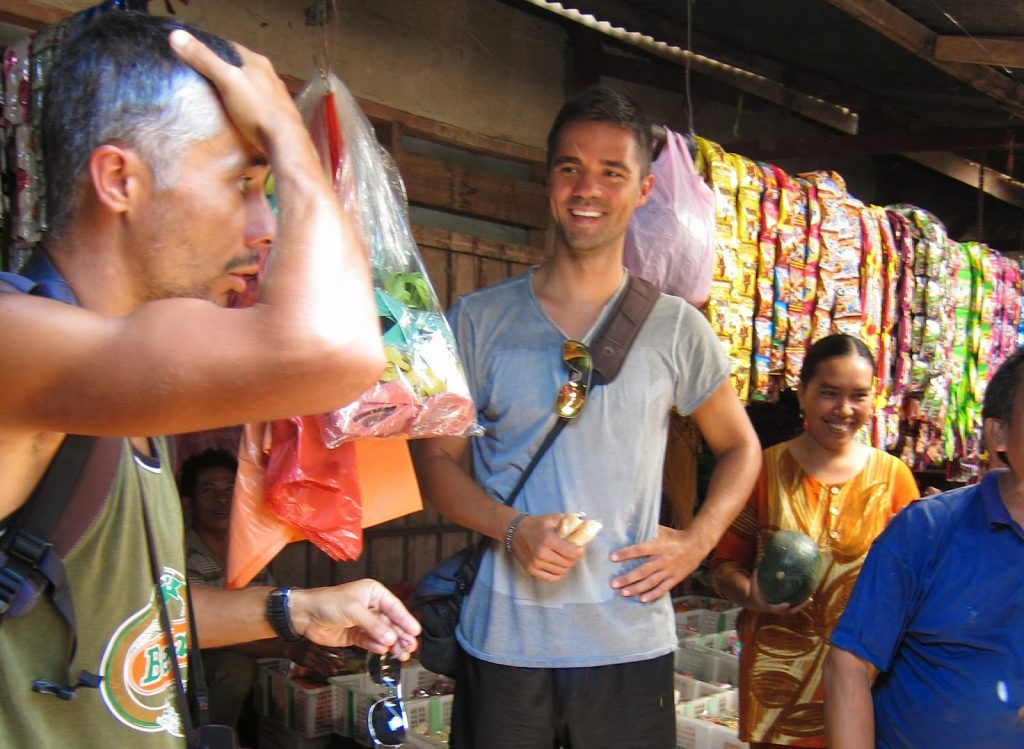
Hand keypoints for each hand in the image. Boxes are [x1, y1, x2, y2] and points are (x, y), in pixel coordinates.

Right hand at [168, 29, 302, 152]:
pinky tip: (237, 114)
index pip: (230, 47)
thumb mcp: (227, 80)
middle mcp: (269, 75)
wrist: (285, 141)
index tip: (194, 54)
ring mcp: (275, 95)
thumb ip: (204, 59)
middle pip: (240, 67)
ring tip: (216, 96)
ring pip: (249, 86)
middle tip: (202, 78)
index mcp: (257, 62)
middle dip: (223, 70)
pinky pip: (256, 104)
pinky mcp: (277, 114)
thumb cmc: (257, 109)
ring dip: (235, 88)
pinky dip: (244, 105)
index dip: (211, 49)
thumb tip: (176, 35)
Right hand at [286, 641, 352, 675]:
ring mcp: (309, 655)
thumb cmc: (303, 644)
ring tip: (335, 671)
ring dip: (329, 667)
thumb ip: (320, 644)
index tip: (343, 656)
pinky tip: (326, 673)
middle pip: (327, 656)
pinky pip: (315, 667)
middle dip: (335, 661)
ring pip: (322, 663)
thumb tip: (331, 649)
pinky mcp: (305, 662)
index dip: (337, 652)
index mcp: (317, 642)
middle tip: (342, 664)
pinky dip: (322, 670)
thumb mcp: (312, 640)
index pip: (330, 647)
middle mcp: (314, 648)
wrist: (289, 647)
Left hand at [290, 579, 420, 658]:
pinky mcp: (356, 635)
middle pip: (391, 623)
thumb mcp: (354, 610)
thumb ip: (374, 625)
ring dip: (392, 644)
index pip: (394, 607)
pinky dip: (377, 647)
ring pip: (382, 634)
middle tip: (411, 647)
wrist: (305, 615)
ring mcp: (363, 622)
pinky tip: (384, 652)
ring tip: (401, 655)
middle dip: (401, 635)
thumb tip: (391, 639)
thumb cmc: (328, 603)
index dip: (405, 620)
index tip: (415, 631)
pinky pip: (370, 642)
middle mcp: (371, 606)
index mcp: (373, 593)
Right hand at [510, 513, 583, 580]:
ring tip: (564, 558)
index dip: (579, 552)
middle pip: (567, 563)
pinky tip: (558, 566)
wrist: (514, 530)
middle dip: (573, 558)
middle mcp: (541, 553)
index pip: (571, 552)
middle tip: (572, 552)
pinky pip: (551, 578)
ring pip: (561, 571)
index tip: (580, 548)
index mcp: (548, 539)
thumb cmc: (536, 524)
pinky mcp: (531, 570)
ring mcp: (535, 563)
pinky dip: (558, 573)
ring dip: (566, 565)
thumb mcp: (552, 519)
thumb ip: (569, 522)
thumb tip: (584, 527)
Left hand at [609, 525, 705, 602]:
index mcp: (658, 546)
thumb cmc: (675, 537)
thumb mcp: (661, 531)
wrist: (696, 545)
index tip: (612, 558)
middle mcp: (663, 559)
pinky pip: (663, 589)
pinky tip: (642, 599)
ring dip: (636, 588)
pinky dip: (652, 595)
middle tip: (613, 583)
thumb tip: (628, 526)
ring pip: (651, 582)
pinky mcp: (675, 578)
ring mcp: (669, 570)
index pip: (639, 550)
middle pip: (643, 570)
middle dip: (627, 578)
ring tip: (623, 593)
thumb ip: (646, 531)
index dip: (626, 554)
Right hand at [743, 571, 813, 614]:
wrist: (755, 603)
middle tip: (809, 599)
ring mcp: (783, 610)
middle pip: (791, 610)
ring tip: (811, 597)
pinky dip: (801, 602)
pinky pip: (795, 605)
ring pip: (795, 609)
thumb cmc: (755, 592)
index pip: (775, 608)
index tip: (787, 604)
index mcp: (768, 606)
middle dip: (801, 606)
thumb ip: (757, 575)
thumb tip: (760, 560)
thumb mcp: (754, 584)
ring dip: (804, 604)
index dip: (781, 607)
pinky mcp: (786, 608)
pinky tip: (808, 594)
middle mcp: (778, 610)